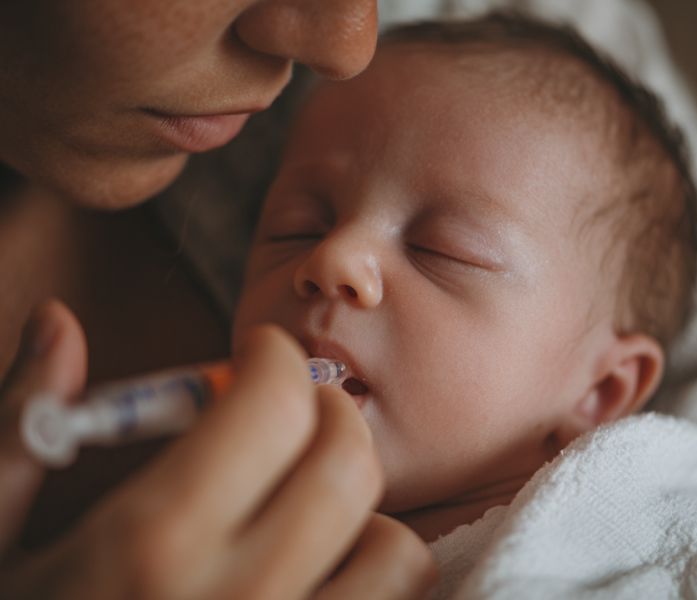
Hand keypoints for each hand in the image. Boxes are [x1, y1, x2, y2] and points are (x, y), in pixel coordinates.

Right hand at [0, 300, 435, 598]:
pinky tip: (321, 579)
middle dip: (329, 416)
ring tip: (307, 511)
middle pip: (348, 464)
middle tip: (293, 415)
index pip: (272, 405)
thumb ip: (24, 426)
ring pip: (396, 550)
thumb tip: (58, 321)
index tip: (257, 357)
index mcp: (150, 547)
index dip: (273, 358)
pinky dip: (376, 587)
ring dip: (361, 513)